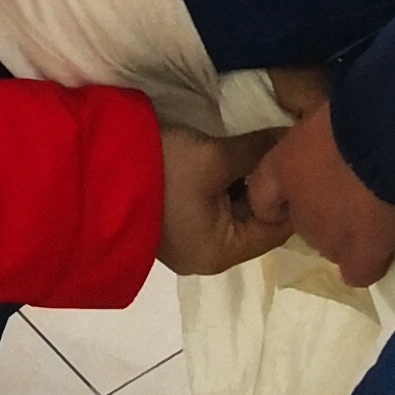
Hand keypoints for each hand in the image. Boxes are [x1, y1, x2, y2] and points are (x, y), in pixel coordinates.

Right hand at [158, 122, 295, 276]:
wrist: (94, 168)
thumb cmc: (163, 170)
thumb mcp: (214, 157)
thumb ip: (258, 152)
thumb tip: (293, 139)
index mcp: (221, 253)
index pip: (277, 227)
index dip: (290, 191)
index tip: (301, 156)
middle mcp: (208, 254)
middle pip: (255, 219)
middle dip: (268, 183)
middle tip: (283, 145)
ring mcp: (190, 239)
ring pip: (235, 209)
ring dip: (246, 180)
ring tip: (261, 145)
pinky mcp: (175, 220)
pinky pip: (214, 205)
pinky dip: (227, 182)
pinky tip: (235, 155)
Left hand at [243, 100, 394, 288]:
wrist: (386, 137)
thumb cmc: (352, 115)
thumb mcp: (318, 111)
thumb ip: (311, 135)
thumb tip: (323, 139)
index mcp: (279, 171)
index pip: (263, 197)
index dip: (282, 197)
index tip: (305, 183)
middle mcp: (296, 211)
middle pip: (305, 222)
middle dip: (324, 209)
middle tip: (353, 184)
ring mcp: (328, 238)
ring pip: (333, 245)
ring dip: (349, 230)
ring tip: (376, 204)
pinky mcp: (361, 254)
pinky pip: (360, 271)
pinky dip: (369, 260)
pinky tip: (384, 241)